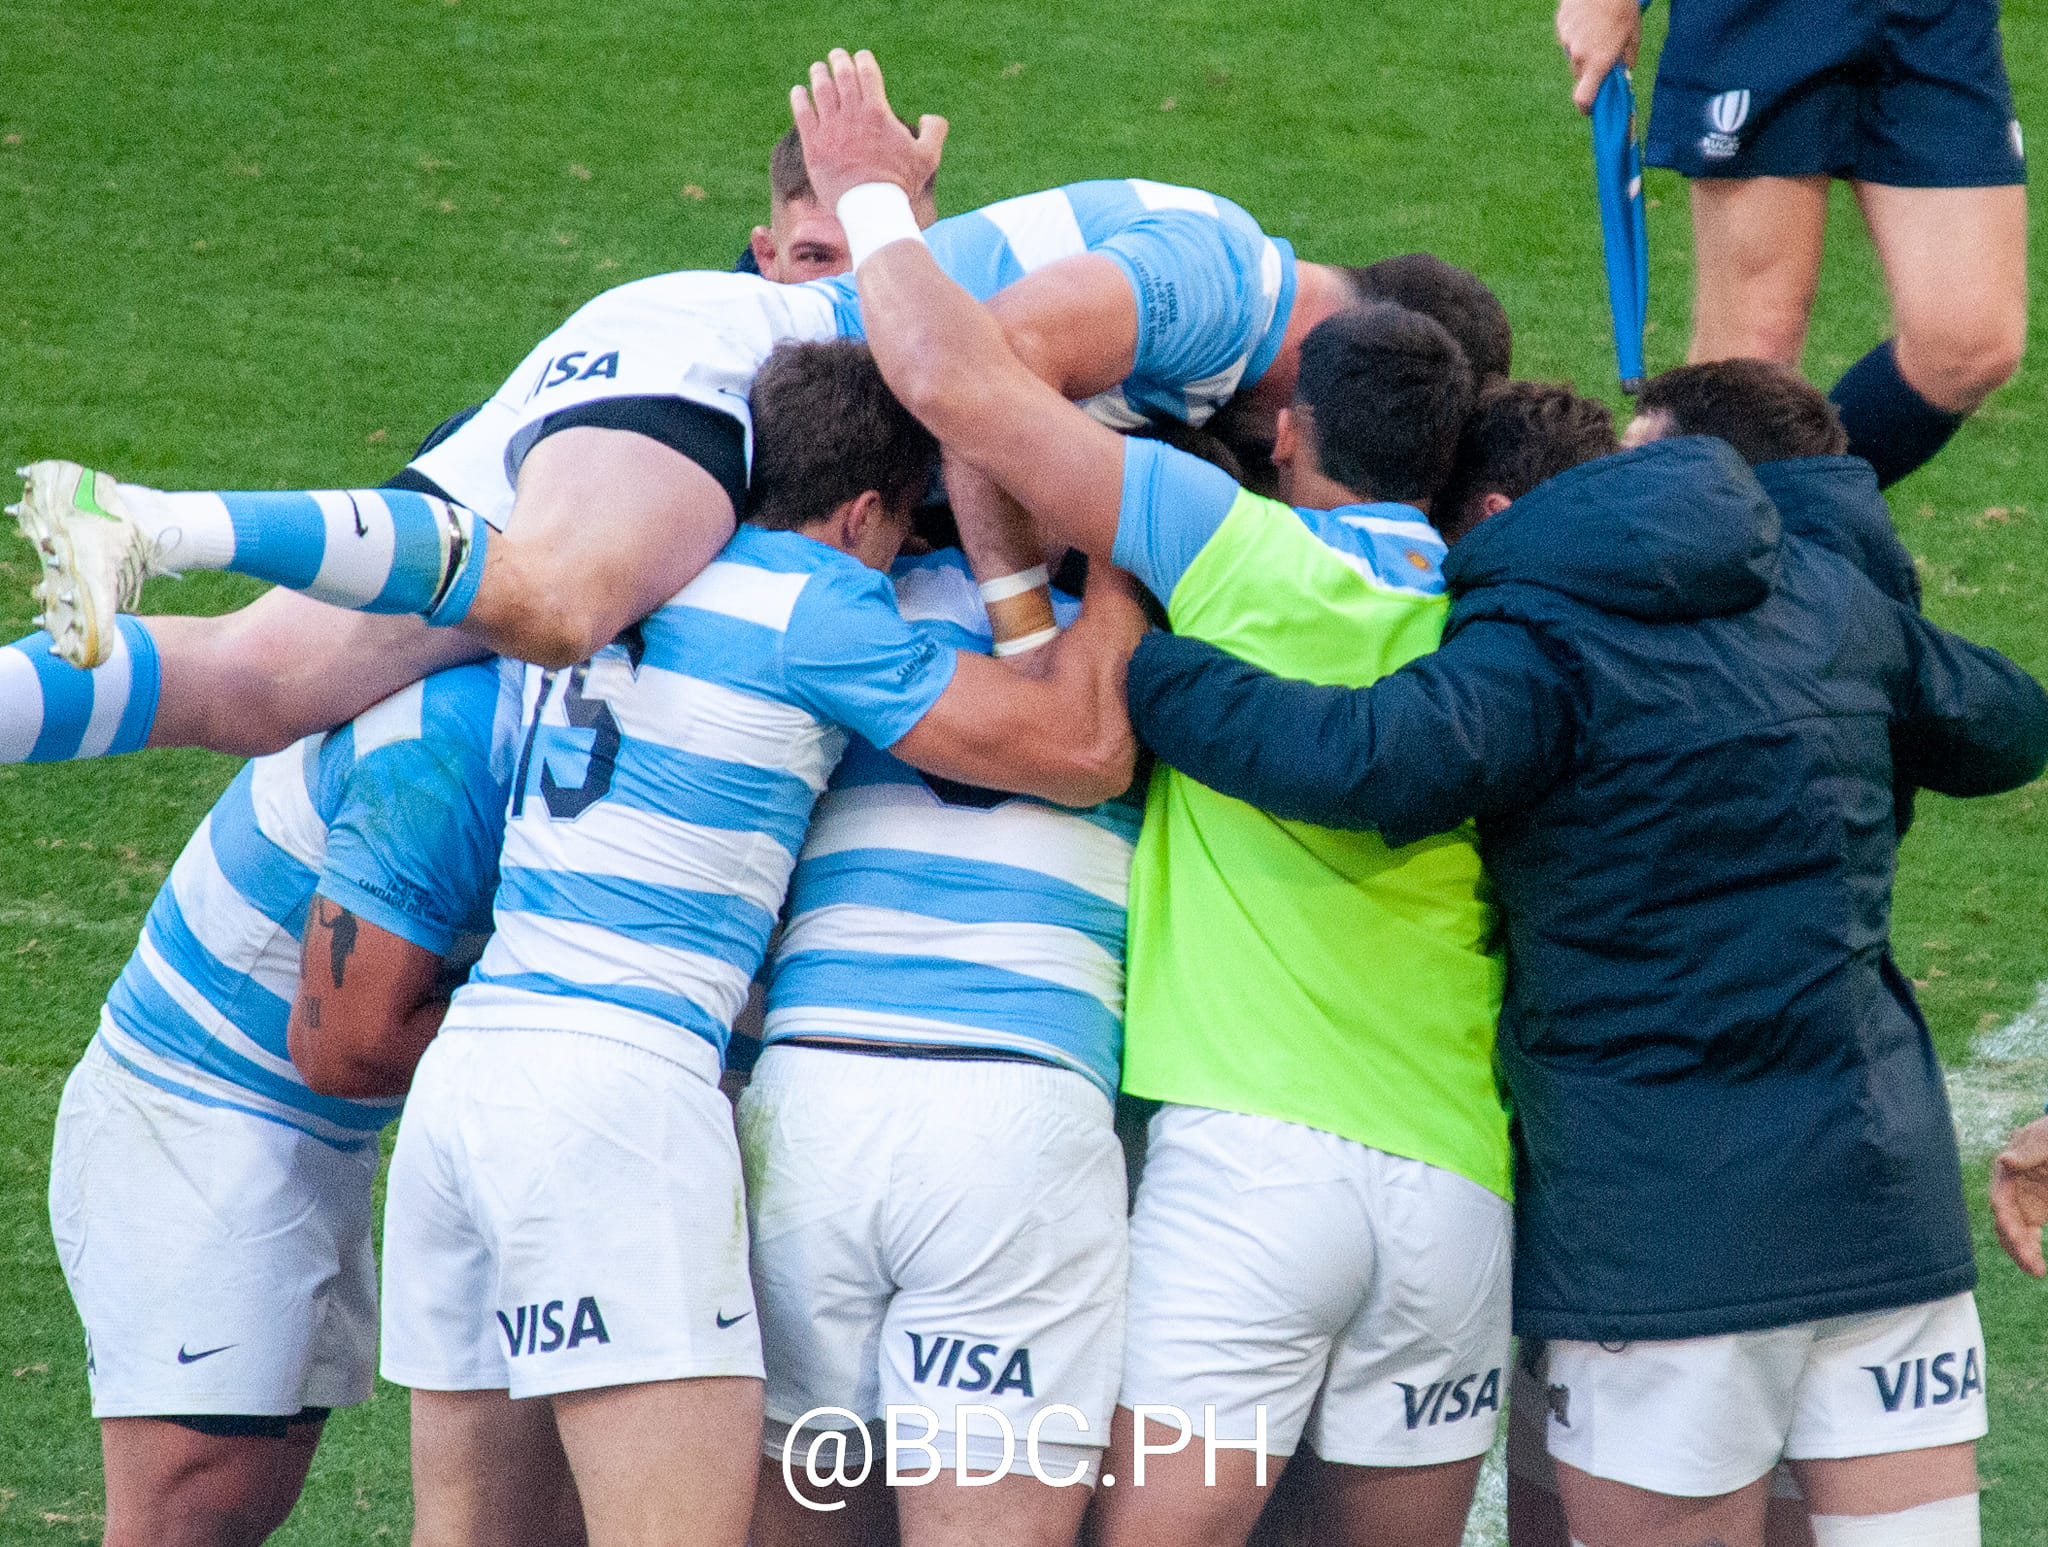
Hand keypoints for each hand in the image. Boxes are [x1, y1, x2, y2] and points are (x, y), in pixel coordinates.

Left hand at [791, 48, 946, 214]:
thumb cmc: (901, 184)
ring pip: (821, 90)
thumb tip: (929, 116)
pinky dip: (799, 98)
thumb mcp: (928, 157)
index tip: (861, 56)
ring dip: (819, 75)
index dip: (863, 60)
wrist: (872, 208)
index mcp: (878, 112)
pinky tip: (798, 92)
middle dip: (839, 60)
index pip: (867, 73)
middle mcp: (852, 115)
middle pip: (842, 75)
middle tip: (836, 56)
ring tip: (818, 70)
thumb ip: (935, 131)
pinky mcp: (814, 146)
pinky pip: (802, 114)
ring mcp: (831, 129)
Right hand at [1555, 0, 1641, 113]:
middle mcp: (1579, 55)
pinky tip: (1588, 18)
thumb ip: (1626, 59)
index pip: (1583, 99)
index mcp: (1598, 62)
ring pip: (1573, 54)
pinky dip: (1577, 32)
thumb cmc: (1623, 7)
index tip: (1591, 109)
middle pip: (1580, 74)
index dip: (1587, 108)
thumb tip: (1622, 72)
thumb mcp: (1633, 35)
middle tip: (1603, 54)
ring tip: (1597, 28)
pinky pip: (1568, 37)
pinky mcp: (1561, 25)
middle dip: (1590, 70)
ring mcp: (1567, 40)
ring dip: (1583, 49)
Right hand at [1991, 1113, 2047, 1276]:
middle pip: (2005, 1222)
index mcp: (2007, 1173)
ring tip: (2036, 1271)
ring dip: (2022, 1253)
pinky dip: (2031, 1250)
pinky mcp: (2034, 1212)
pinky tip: (2038, 1267)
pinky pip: (2028, 1235)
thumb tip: (2004, 1160)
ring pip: (2014, 1234)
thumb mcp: (2042, 1139)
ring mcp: (2022, 1203)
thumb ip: (2026, 1151)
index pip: (2000, 1199)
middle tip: (2032, 1266)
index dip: (2005, 1217)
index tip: (2013, 1234)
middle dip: (2016, 1245)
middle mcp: (2010, 1191)